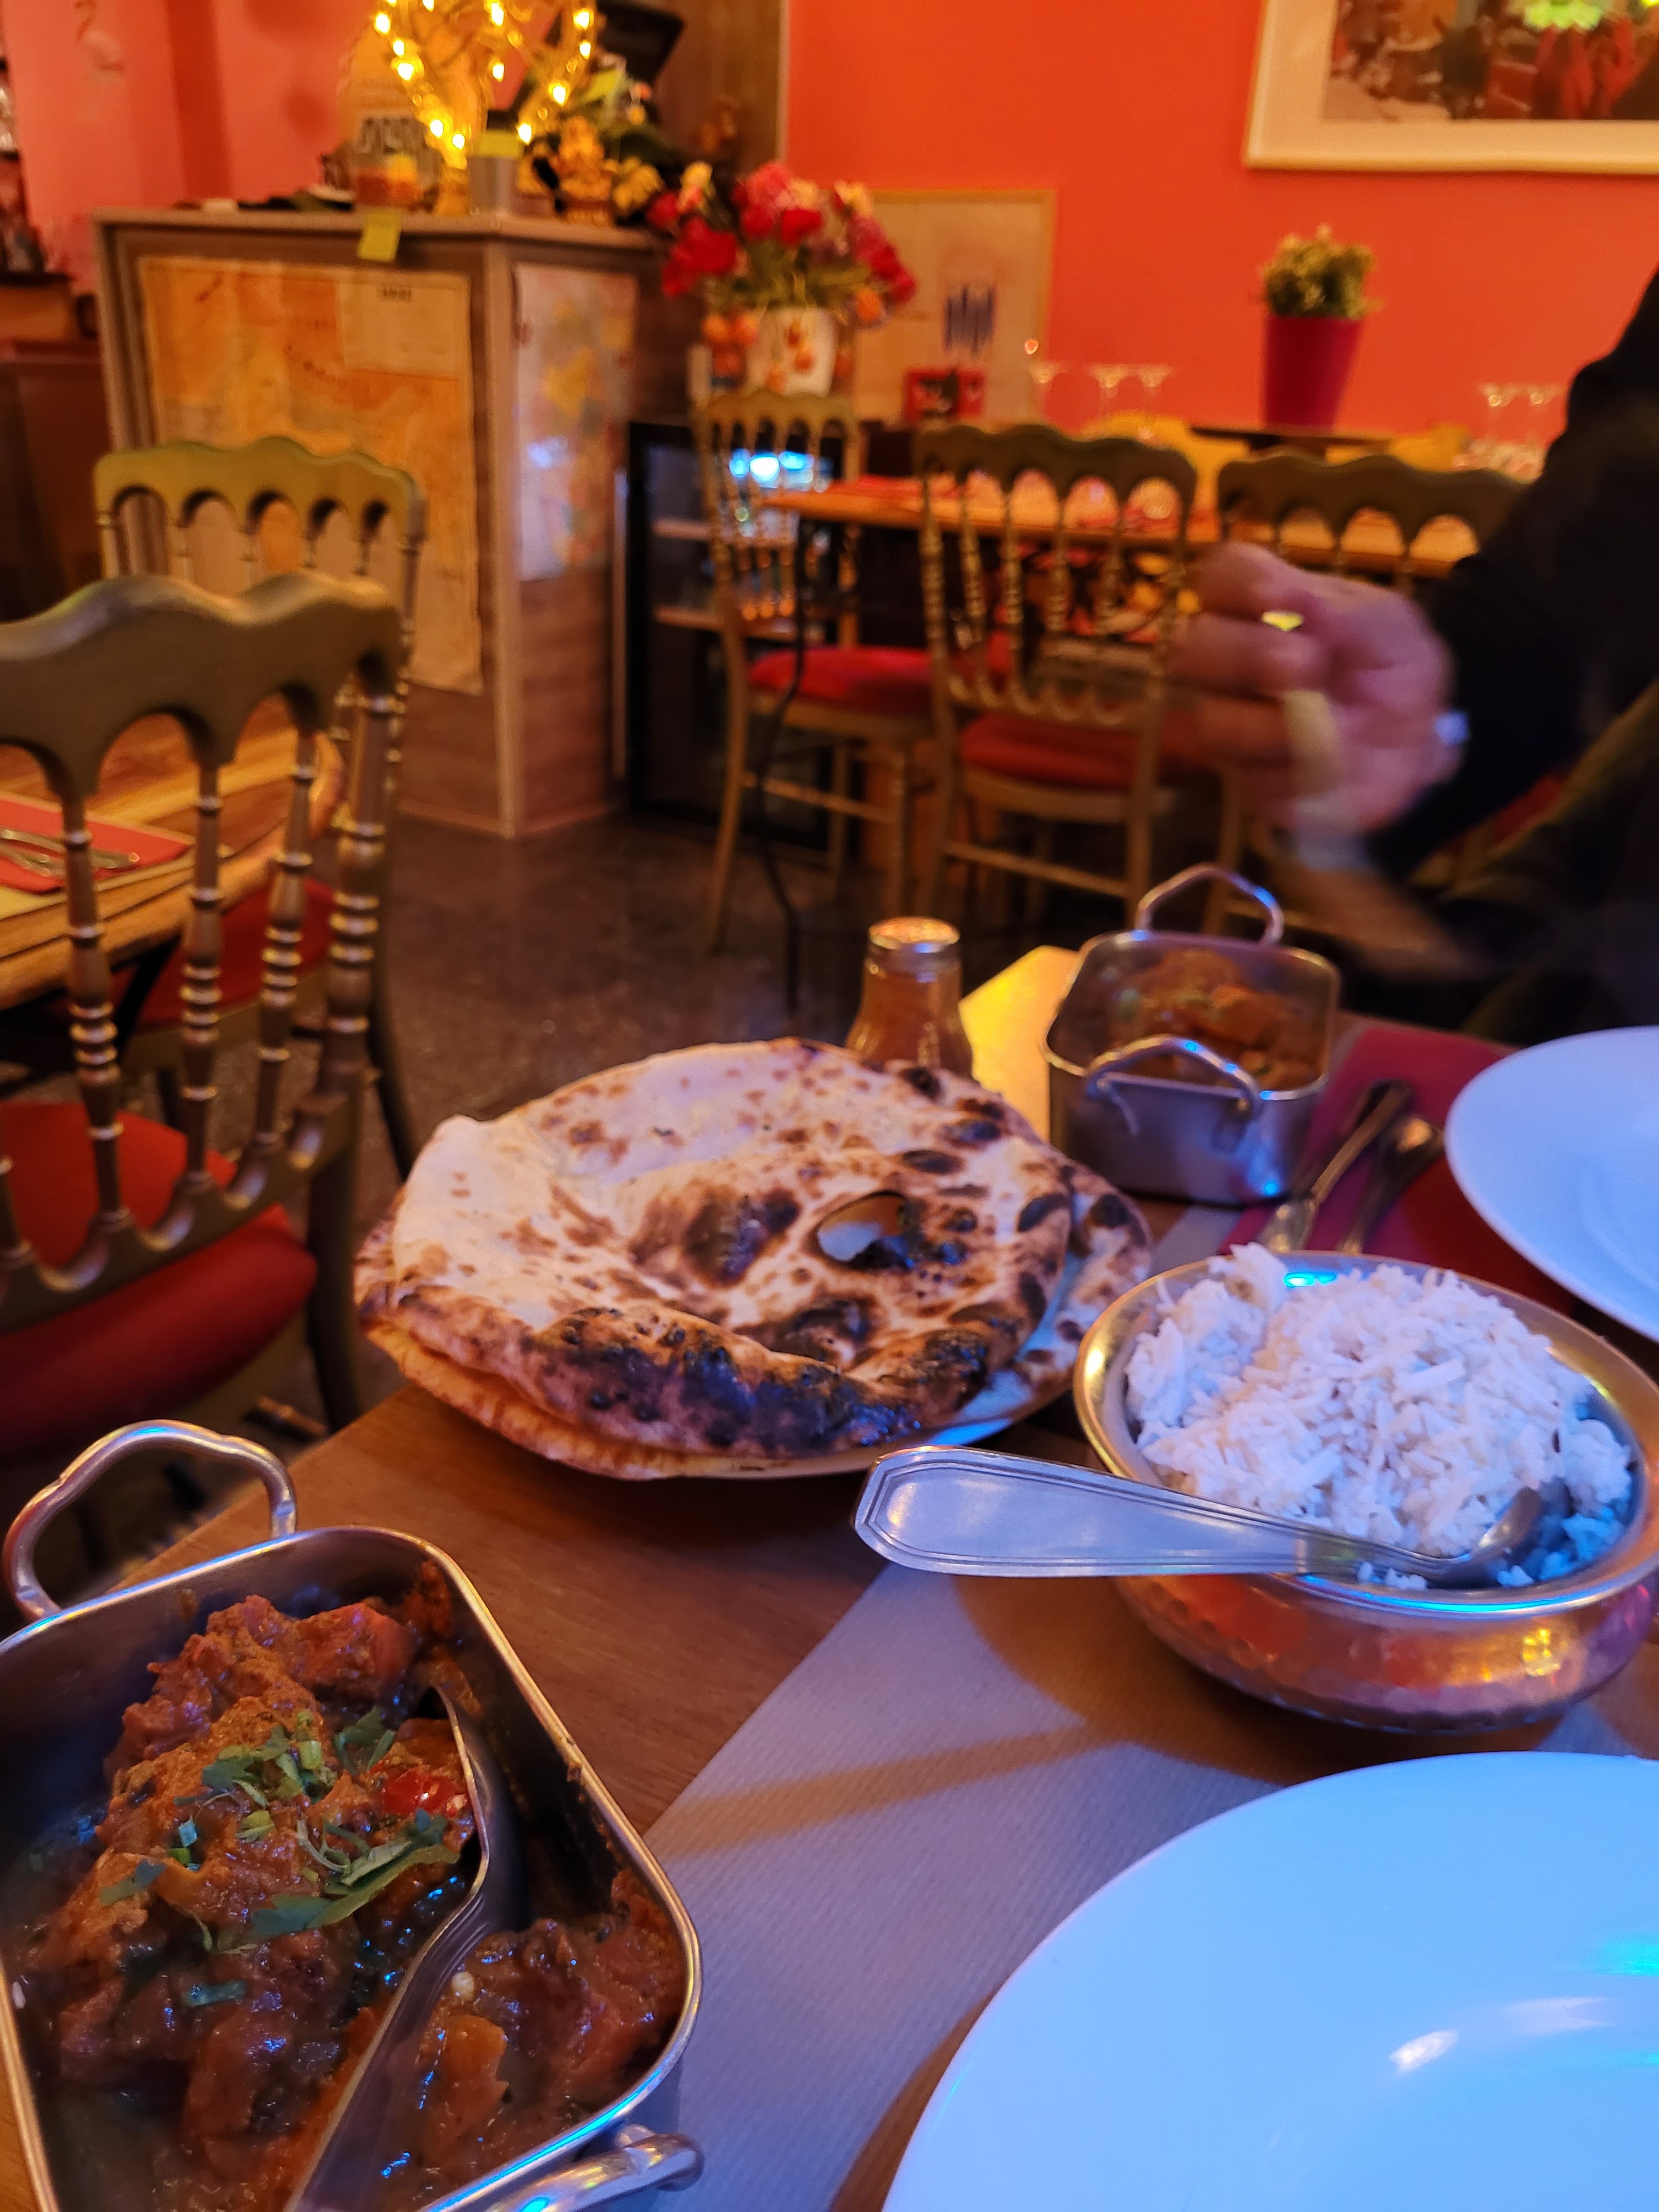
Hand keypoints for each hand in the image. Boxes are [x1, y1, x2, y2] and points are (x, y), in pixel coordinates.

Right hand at [1171, 541, 1454, 830]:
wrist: (1420, 743)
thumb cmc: (1394, 666)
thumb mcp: (1388, 625)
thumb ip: (1339, 610)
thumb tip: (1279, 597)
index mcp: (1261, 607)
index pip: (1218, 577)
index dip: (1235, 586)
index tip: (1277, 597)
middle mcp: (1230, 664)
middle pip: (1191, 650)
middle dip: (1245, 656)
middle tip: (1304, 664)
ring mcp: (1232, 725)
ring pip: (1209, 723)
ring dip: (1268, 726)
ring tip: (1328, 727)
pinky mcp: (1248, 783)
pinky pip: (1252, 783)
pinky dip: (1299, 774)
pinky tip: (1335, 767)